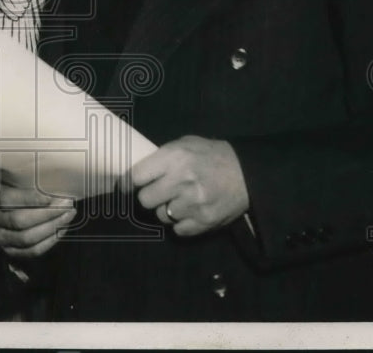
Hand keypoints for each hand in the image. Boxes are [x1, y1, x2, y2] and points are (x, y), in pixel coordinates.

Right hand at [0, 181, 75, 258]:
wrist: (11, 205)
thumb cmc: (18, 185)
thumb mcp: (17, 177)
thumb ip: (29, 180)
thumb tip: (55, 185)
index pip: (7, 199)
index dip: (29, 199)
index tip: (50, 197)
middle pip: (18, 220)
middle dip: (47, 213)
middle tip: (67, 204)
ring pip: (26, 238)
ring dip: (52, 227)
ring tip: (68, 214)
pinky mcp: (9, 251)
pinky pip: (32, 251)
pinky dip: (50, 241)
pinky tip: (62, 228)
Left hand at [131, 135, 248, 236]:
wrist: (248, 174)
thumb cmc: (212, 155)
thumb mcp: (185, 144)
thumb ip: (161, 157)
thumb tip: (135, 172)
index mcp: (175, 157)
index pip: (137, 176)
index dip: (126, 182)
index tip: (124, 186)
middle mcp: (182, 181)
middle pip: (144, 200)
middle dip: (149, 196)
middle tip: (159, 191)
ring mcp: (193, 204)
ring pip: (161, 216)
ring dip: (166, 209)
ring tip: (181, 199)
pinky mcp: (204, 221)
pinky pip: (177, 229)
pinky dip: (181, 222)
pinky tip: (190, 210)